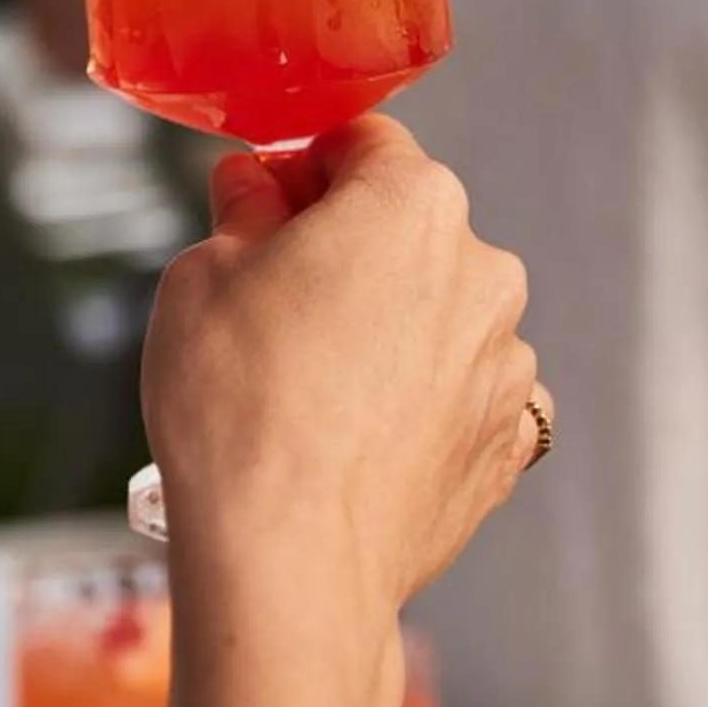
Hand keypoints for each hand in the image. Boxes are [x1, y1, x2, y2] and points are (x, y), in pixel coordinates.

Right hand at [140, 118, 549, 615]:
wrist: (291, 565)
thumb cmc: (239, 410)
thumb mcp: (201, 276)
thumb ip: (242, 211)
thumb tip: (258, 187)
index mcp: (414, 203)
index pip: (361, 142)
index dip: (301, 168)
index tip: (261, 206)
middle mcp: (483, 271)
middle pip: (407, 229)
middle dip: (344, 251)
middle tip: (268, 304)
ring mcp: (505, 363)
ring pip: (435, 315)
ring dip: (384, 329)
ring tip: (305, 390)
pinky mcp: (506, 443)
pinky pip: (457, 395)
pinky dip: (415, 403)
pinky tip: (353, 438)